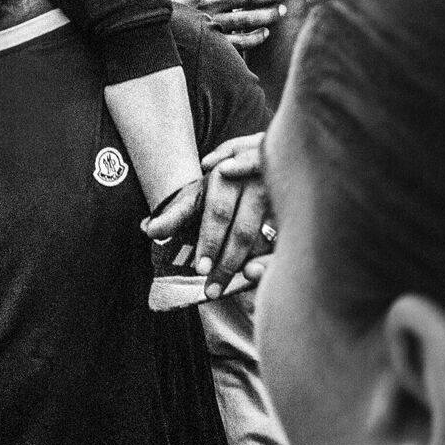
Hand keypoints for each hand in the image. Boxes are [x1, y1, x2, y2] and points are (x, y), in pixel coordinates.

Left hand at [143, 133, 270, 300]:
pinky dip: (273, 258)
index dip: (209, 242)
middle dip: (225, 263)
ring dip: (250, 264)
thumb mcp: (199, 193)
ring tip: (235, 285)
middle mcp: (255, 182)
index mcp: (227, 175)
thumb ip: (176, 212)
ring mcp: (279, 195)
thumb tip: (148, 230)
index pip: (217, 213)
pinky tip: (260, 274)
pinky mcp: (296, 210)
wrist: (265, 154)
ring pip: (266, 237)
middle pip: (241, 230)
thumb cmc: (225, 182)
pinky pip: (286, 239)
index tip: (200, 269)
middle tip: (211, 290)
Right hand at [170, 0, 286, 50]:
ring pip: (246, 19)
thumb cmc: (178, 0)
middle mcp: (209, 2)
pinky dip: (254, 37)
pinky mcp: (212, 42)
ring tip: (282, 11)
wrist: (158, 28)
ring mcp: (211, 23)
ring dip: (268, 15)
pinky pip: (238, 42)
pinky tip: (265, 32)